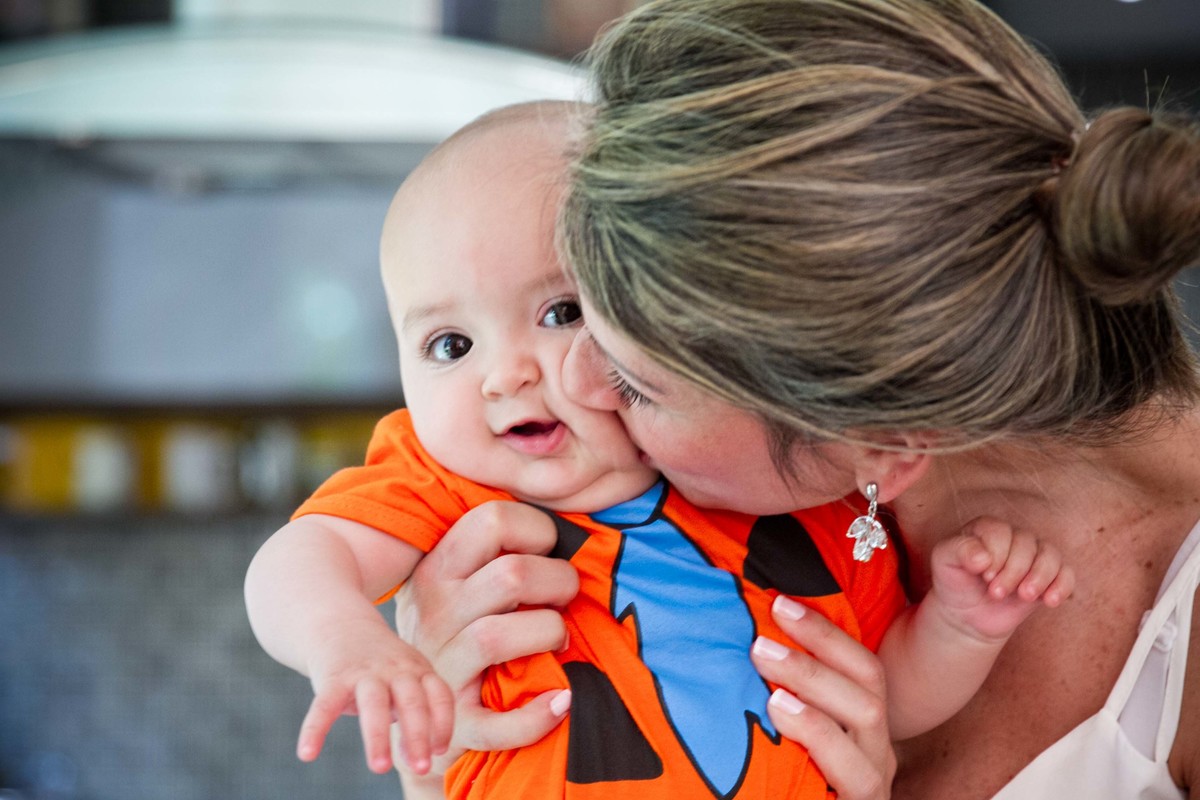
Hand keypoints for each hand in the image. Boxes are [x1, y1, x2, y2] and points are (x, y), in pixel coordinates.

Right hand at [297, 616, 453, 774]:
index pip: (439, 695)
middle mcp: (395, 670)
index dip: (443, 722)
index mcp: (418, 670)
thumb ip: (415, 717)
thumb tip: (416, 761)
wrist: (340, 624)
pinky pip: (324, 705)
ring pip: (374, 704)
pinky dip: (314, 729)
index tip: (439, 749)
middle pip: (412, 701)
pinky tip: (306, 754)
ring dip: (379, 737)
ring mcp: (364, 672)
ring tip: (380, 768)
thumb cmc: (382, 667)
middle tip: (422, 768)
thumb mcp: (405, 681)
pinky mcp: (333, 677)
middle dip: (418, 735)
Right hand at [391, 501, 579, 773]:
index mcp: (437, 569)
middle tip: (564, 595)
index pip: (492, 520)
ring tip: (559, 637)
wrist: (414, 714)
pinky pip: (498, 723)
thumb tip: (564, 526)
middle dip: (559, 581)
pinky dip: (536, 715)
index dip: (538, 529)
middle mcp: (435, 613)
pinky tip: (562, 700)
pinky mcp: (458, 723)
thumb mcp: (457, 584)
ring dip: (550, 632)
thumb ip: (494, 553)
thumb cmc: (456, 632)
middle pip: (511, 575)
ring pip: (499, 635)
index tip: (548, 549)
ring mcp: (442, 668)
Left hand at [750, 595, 894, 799]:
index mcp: (863, 723)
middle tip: (760, 639)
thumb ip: (784, 695)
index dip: (825, 631)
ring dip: (815, 692)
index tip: (779, 601)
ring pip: (866, 726)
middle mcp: (876, 750)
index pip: (862, 665)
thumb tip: (741, 640)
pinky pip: (852, 777)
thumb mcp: (795, 734)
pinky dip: (819, 738)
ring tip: (767, 675)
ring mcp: (872, 782)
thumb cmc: (795, 784)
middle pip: (868, 688)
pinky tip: (781, 717)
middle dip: (817, 656)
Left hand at [929, 517, 1075, 641]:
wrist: (966, 615)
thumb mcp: (943, 563)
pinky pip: (1067, 574)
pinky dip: (1062, 586)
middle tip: (996, 593)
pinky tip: (1050, 601)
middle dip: (1013, 571)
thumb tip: (983, 557)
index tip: (984, 576)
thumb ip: (958, 551)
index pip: (1001, 532)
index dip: (996, 555)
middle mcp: (1014, 537)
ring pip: (1050, 555)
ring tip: (1024, 596)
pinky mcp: (1048, 578)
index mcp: (987, 528)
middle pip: (1026, 544)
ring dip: (1039, 577)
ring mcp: (1033, 557)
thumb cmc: (954, 583)